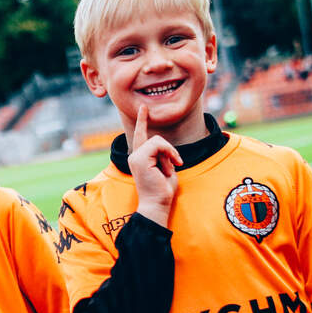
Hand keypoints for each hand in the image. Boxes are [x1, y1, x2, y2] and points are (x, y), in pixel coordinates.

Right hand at [128, 106, 181, 225]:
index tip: (144, 108)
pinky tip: (171, 165)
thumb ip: (165, 156)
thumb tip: (167, 150)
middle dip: (169, 150)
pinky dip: (169, 153)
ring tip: (171, 169)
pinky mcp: (139, 158)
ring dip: (170, 154)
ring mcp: (135, 156)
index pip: (140, 135)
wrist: (157, 204)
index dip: (142, 121)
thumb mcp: (167, 169)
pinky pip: (158, 144)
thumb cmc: (163, 191)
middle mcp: (135, 156)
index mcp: (140, 158)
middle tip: (177, 164)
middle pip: (154, 138)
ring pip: (158, 141)